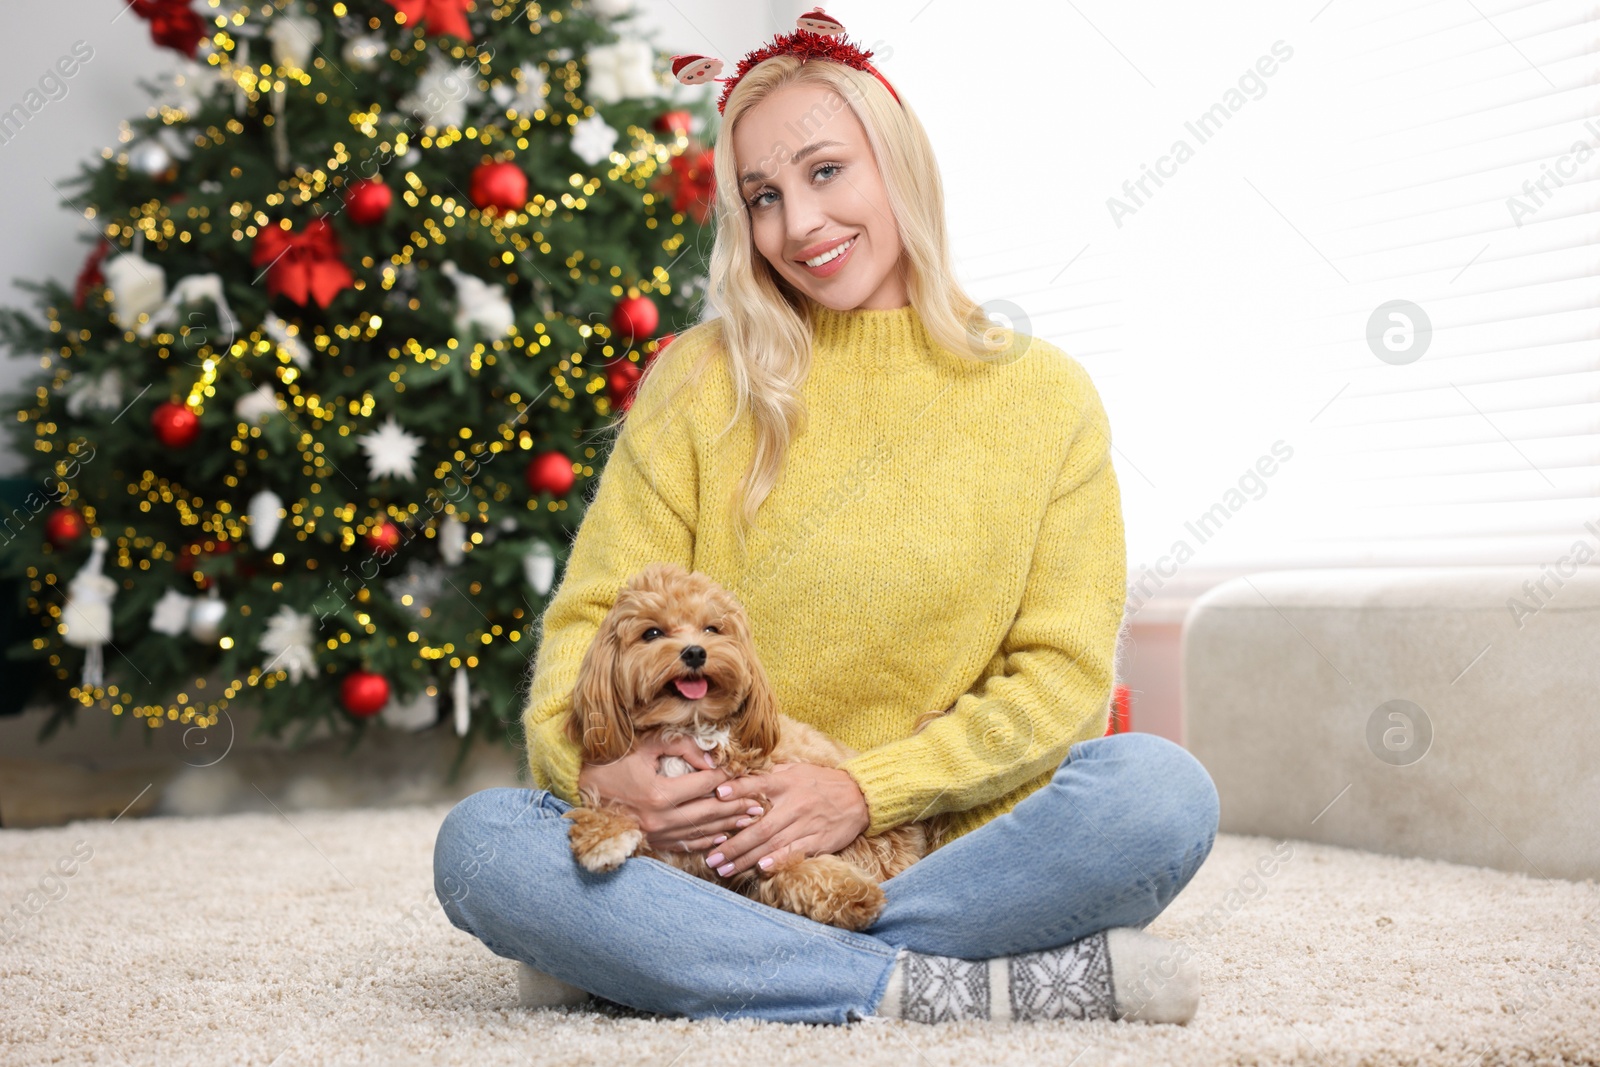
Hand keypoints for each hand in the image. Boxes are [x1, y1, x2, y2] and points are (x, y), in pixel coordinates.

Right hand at [575, 733, 765, 854]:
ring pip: (700, 831)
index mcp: (659, 793)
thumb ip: (681, 747)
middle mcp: (660, 818)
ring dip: (727, 826)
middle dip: (735, 807)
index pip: (704, 784)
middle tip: (758, 803)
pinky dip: (706, 841)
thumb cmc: (613, 762)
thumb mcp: (645, 745)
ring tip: (748, 820)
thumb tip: (711, 758)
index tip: (743, 772)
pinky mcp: (651, 842)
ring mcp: (656, 834)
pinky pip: (685, 844)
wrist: (581, 789)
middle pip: (708, 812)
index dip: (726, 777)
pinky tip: (722, 837)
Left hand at [701, 763, 869, 878]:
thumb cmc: (823, 783)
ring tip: (725, 868)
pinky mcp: (819, 841)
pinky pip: (794, 852)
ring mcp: (807, 824)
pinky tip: (760, 868)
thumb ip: (772, 776)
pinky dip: (777, 861)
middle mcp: (795, 804)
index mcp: (788, 784)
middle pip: (759, 826)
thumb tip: (744, 776)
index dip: (739, 789)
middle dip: (733, 844)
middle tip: (712, 857)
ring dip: (746, 859)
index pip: (759, 784)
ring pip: (772, 844)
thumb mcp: (798, 771)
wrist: (860, 797)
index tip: (718, 794)